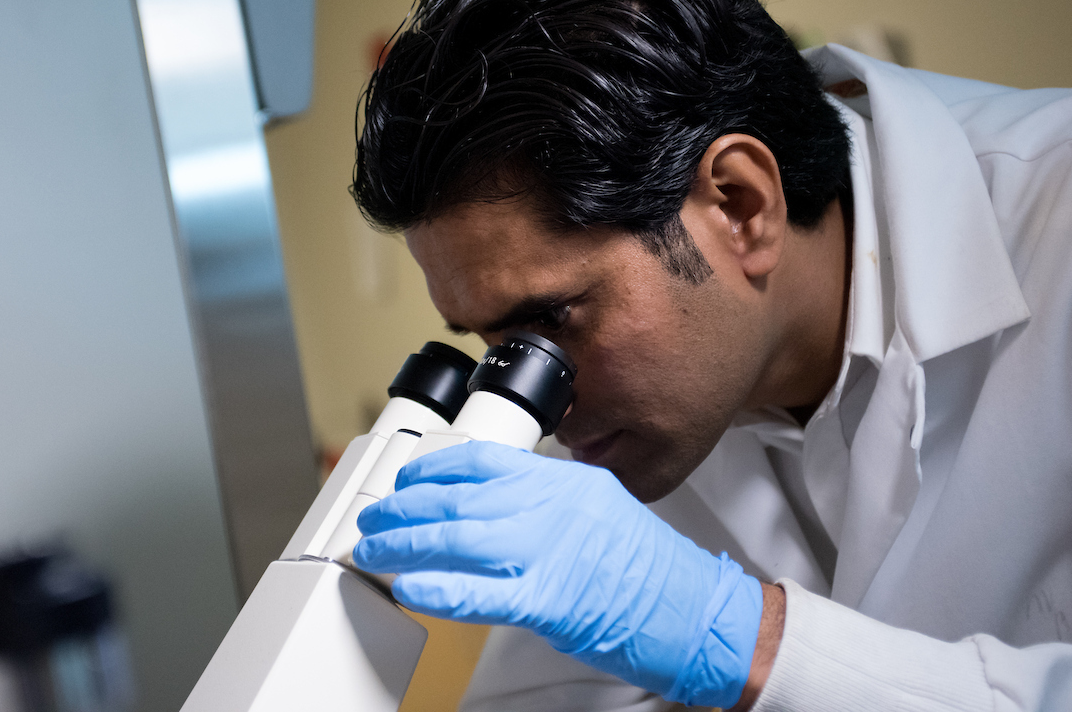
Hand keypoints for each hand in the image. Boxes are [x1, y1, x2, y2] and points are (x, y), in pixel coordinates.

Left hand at [352, 441, 763, 708]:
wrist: (698, 611)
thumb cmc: (649, 570)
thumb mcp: (597, 508)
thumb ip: (544, 501)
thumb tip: (487, 510)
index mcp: (563, 480)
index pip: (483, 460)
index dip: (433, 470)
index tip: (406, 482)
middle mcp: (554, 505)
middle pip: (459, 498)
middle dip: (405, 510)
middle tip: (374, 520)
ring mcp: (552, 550)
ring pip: (460, 538)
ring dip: (406, 545)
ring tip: (374, 551)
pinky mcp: (553, 600)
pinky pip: (484, 591)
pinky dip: (442, 589)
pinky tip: (412, 588)